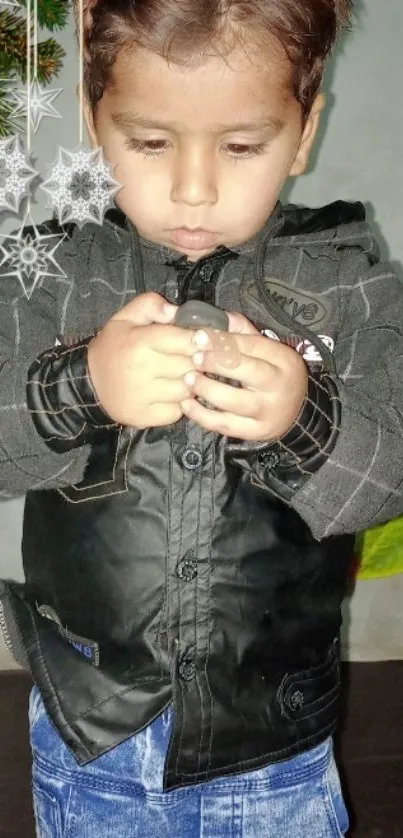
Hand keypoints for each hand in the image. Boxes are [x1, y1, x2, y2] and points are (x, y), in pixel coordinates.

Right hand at [88, 293, 197, 427]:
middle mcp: (142, 370)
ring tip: (183, 376)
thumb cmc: (113, 347)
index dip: (200, 340)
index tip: (204, 340)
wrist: (89, 384)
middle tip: (195, 359)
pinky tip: (171, 394)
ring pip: (187, 390)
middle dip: (197, 361)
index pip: (184, 341)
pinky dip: (179, 404)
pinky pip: (177, 411)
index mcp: (139, 342)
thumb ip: (150, 305)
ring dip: (191, 383)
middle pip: (189, 365)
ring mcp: (144, 396)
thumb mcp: (125, 318)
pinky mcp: (145, 417)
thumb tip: (176, 311)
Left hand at [180, 312, 307, 440]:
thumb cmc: (276, 375)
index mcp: (283, 360)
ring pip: (236, 402)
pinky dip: (203, 416)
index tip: (199, 336)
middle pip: (247, 371)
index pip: (252, 346)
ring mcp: (268, 412)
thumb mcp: (269, 351)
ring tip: (188, 380)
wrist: (299, 412)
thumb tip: (219, 317)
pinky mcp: (255, 432)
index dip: (223, 340)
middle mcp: (279, 386)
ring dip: (208, 390)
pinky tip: (186, 404)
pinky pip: (226, 425)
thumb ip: (244, 333)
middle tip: (194, 358)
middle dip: (217, 363)